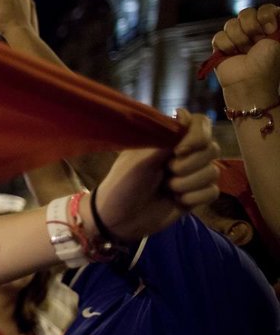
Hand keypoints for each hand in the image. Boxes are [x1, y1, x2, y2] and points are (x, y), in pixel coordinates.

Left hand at [95, 109, 219, 241]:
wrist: (120, 219)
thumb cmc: (123, 183)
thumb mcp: (139, 160)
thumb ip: (165, 140)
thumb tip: (184, 116)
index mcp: (169, 139)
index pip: (200, 122)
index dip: (197, 135)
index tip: (179, 150)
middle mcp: (185, 153)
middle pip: (211, 148)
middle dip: (188, 165)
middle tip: (166, 172)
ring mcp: (193, 174)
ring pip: (213, 172)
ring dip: (188, 183)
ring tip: (167, 188)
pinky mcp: (197, 195)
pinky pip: (213, 191)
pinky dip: (195, 197)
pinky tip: (177, 200)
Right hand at [211, 4, 279, 94]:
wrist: (250, 82)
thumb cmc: (268, 65)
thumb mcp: (278, 40)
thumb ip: (276, 22)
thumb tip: (276, 10)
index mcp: (269, 28)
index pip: (265, 8)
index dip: (266, 16)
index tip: (270, 30)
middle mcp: (253, 31)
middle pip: (246, 12)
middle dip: (251, 28)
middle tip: (256, 42)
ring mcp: (236, 38)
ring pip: (231, 24)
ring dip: (239, 40)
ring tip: (244, 52)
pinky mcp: (221, 46)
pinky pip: (219, 36)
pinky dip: (227, 47)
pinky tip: (232, 55)